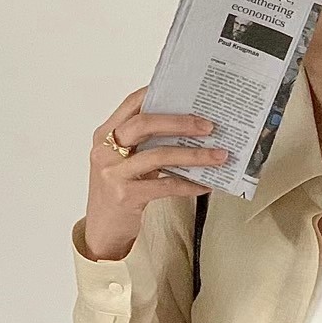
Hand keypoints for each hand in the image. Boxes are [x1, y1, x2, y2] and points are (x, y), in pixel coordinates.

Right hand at [84, 86, 230, 259]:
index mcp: (104, 136)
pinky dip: (189, 184)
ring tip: (218, 155)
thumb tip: (188, 131)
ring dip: (193, 155)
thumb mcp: (125, 164)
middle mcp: (105, 151)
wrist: (103, 232)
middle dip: (180, 122)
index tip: (184, 91)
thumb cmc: (119, 193)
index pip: (131, 104)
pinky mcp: (125, 196)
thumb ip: (145, 146)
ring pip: (158, 155)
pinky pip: (165, 186)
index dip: (156, 94)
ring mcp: (113, 173)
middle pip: (144, 124)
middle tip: (208, 126)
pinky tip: (205, 185)